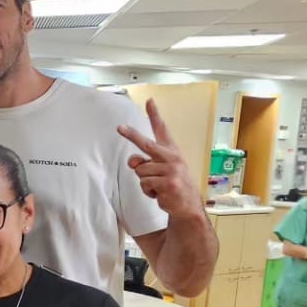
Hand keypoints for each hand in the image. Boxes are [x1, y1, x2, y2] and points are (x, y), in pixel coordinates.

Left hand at [117, 100, 202, 216]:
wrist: (187, 205)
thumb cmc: (172, 184)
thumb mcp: (161, 171)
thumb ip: (146, 162)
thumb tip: (133, 162)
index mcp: (171, 151)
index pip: (162, 130)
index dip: (155, 115)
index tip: (149, 101)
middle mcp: (172, 157)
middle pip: (146, 144)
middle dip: (131, 135)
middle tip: (119, 127)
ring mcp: (171, 170)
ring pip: (140, 171)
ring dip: (145, 181)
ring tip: (158, 186)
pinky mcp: (168, 183)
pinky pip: (144, 183)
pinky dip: (148, 191)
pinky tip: (160, 193)